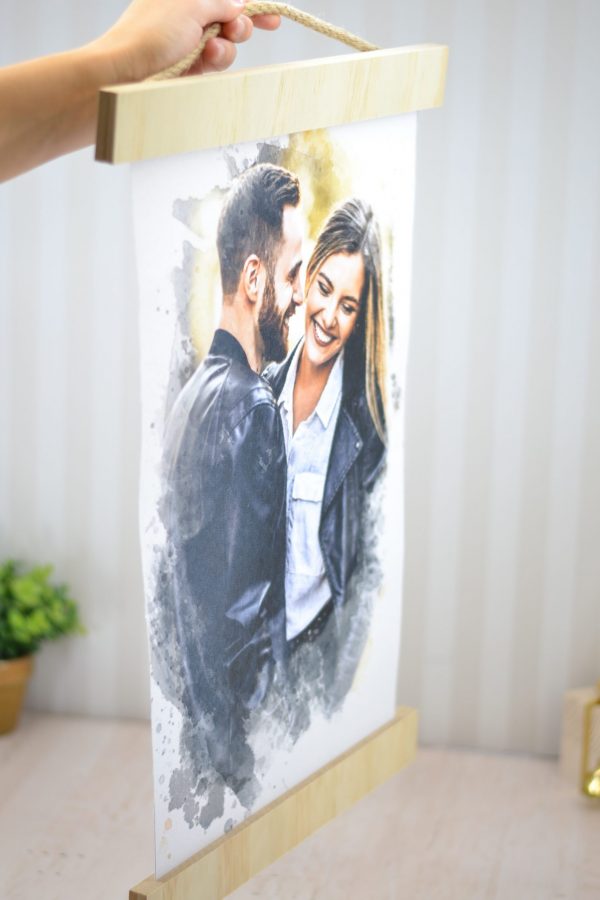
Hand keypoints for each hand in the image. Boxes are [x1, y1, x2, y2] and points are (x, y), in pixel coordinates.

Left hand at [96, 0, 280, 82]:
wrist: (126, 73)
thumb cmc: (151, 33)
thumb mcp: (191, 6)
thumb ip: (220, 2)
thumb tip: (239, 3)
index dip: (249, 6)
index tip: (272, 17)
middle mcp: (188, 16)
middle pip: (230, 20)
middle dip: (240, 26)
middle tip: (236, 31)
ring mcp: (189, 43)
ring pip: (226, 44)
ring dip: (226, 46)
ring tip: (211, 49)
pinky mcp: (190, 68)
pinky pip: (215, 63)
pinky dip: (216, 60)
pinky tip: (206, 59)